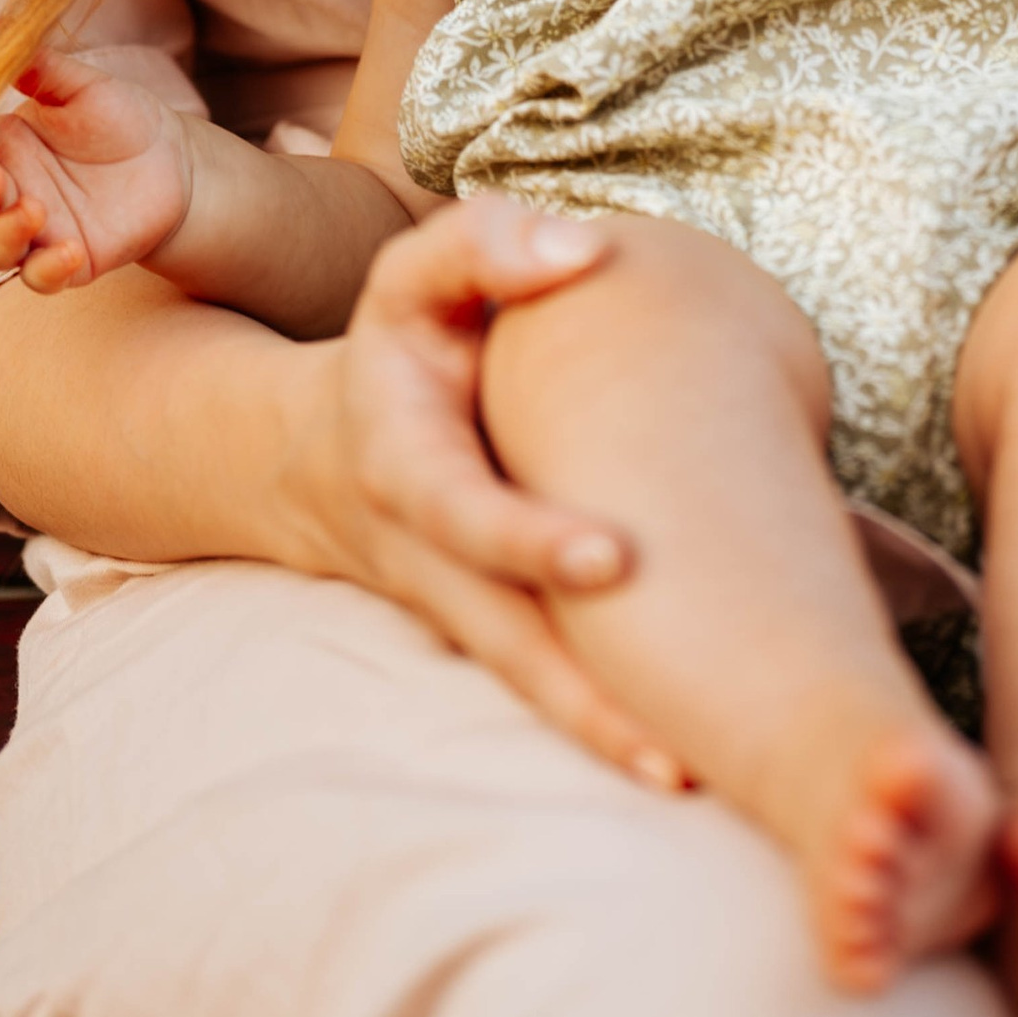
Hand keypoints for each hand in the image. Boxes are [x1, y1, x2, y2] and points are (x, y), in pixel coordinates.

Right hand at [0, 47, 197, 291]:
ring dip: (5, 235)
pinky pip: (43, 277)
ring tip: (35, 211)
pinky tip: (71, 252)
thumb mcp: (83, 85)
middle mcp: (11, 190)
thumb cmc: (119, 117)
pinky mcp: (69, 260)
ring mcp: (37, 229)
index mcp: (1, 145)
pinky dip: (48, 270)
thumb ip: (43, 65)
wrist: (172, 160)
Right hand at [274, 198, 684, 793]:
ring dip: (600, 732)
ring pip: (525, 681)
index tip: (611, 559)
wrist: (325, 450)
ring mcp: (457, 606)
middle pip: (499, 634)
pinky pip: (547, 685)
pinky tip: (691, 762)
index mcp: (402, 460)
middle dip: (576, 685)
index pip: (460, 511)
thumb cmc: (405, 344)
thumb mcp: (416, 274)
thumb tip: (581, 249)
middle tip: (667, 730)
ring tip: (690, 773)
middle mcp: (426, 553)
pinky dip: (605, 725)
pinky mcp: (494, 631)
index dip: (529, 540)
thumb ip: (486, 243)